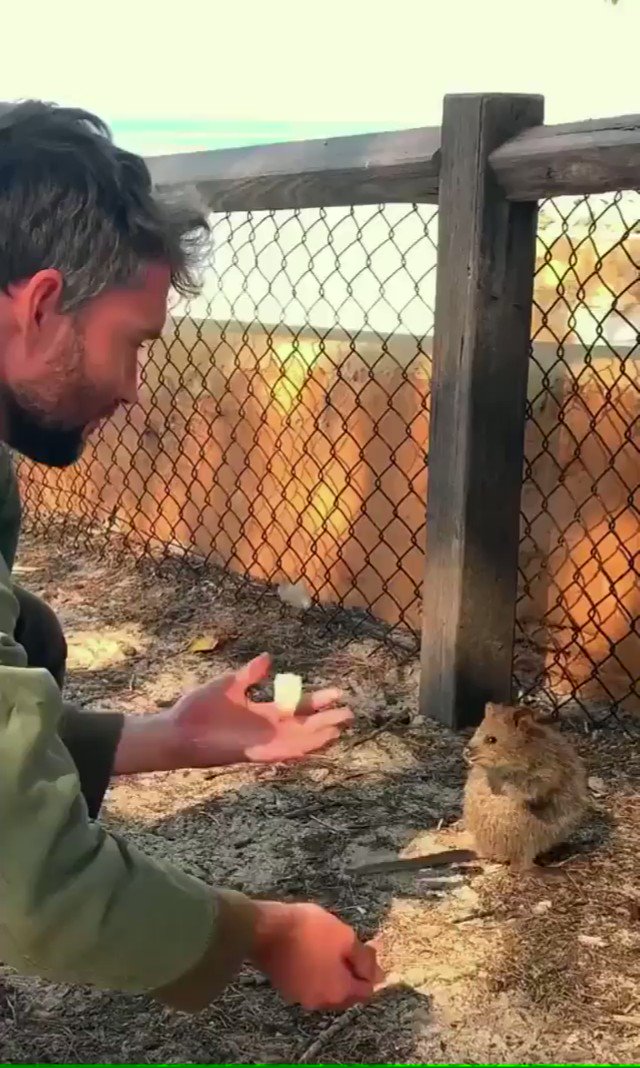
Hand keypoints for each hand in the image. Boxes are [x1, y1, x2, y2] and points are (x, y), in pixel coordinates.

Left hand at [163, 652, 352, 768]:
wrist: (178, 729)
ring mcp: (263, 741)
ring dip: (319, 734)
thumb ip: (251, 674)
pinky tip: (319, 740)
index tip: (337, 692)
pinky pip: (285, 751)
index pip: (296, 706)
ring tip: (340, 727)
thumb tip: (268, 657)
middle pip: (304, 724)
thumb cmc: (199, 708)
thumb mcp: (229, 683)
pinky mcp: (256, 752)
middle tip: (348, 712)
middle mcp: (267, 728)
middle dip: (325, 719)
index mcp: (262, 712)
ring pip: (299, 739)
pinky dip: (302, 746)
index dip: (317, 700)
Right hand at [251, 900, 383, 1010]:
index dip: (369, 970)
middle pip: (346, 993)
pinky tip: (311, 951)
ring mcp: (300, 997)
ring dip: (332, 972)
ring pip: (326, 988)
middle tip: (347, 946)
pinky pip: (309, 984)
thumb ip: (364, 958)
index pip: (366, 991)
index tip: (365, 951)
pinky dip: (315, 972)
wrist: (263, 929)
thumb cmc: (308, 930)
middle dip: (351, 972)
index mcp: (338, 992)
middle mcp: (320, 1002)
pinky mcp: (285, 988)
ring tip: (329, 946)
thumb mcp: (344, 936)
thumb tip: (380, 975)